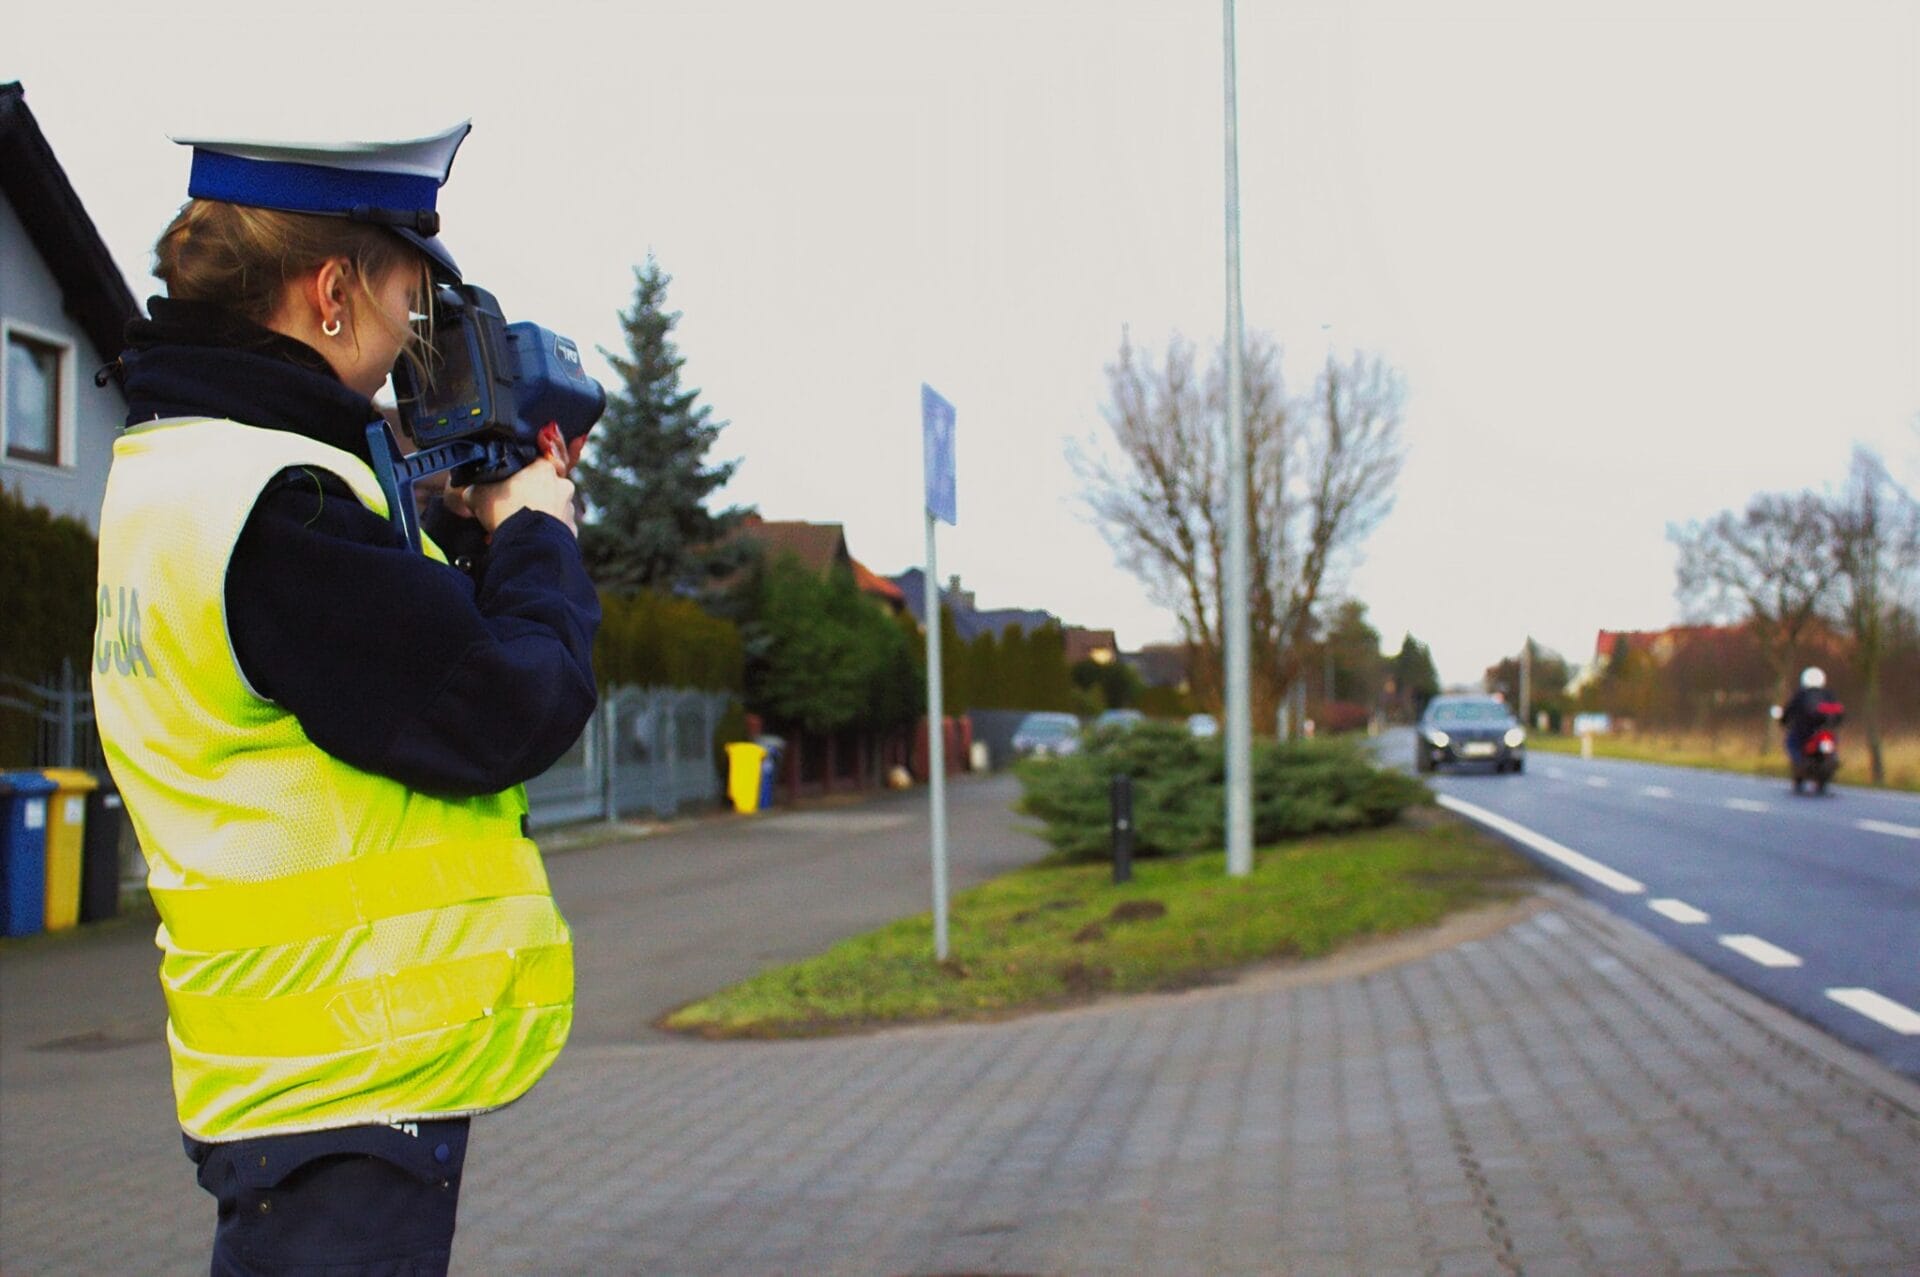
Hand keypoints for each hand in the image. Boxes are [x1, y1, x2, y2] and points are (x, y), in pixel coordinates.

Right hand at [456, 457, 578, 535]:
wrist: (527, 543)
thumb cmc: (505, 511)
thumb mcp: (478, 494)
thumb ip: (475, 488)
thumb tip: (469, 492)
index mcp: (544, 468)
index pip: (537, 461)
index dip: (522, 474)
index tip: (511, 485)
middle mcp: (562, 485)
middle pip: (545, 486)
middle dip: (530, 497)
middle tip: (512, 509)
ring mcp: (568, 508)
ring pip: (552, 509)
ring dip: (538, 515)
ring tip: (518, 528)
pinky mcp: (571, 531)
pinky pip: (556, 530)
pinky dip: (545, 534)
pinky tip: (529, 539)